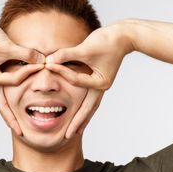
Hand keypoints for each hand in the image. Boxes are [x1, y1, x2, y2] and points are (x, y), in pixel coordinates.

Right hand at [0, 12, 45, 134]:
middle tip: (20, 133)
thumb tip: (43, 60)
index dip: (28, 74)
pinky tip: (24, 96)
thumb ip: (25, 54)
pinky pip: (10, 81)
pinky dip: (18, 85)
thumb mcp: (5, 46)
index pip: (14, 81)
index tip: (41, 67)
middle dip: (12, 118)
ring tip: (21, 122)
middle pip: (4, 103)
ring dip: (14, 107)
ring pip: (7, 95)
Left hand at [44, 21, 134, 137]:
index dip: (62, 72)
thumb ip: (67, 55)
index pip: (76, 81)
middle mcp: (101, 87)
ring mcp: (101, 85)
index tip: (47, 66)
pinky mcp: (99, 80)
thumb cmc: (107, 40)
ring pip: (90, 106)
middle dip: (77, 122)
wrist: (125, 36)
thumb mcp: (86, 48)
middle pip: (87, 108)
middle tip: (67, 136)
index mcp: (100, 82)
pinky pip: (89, 98)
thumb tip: (49, 60)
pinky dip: (84, 106)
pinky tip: (79, 112)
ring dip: (82, 118)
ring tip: (74, 131)